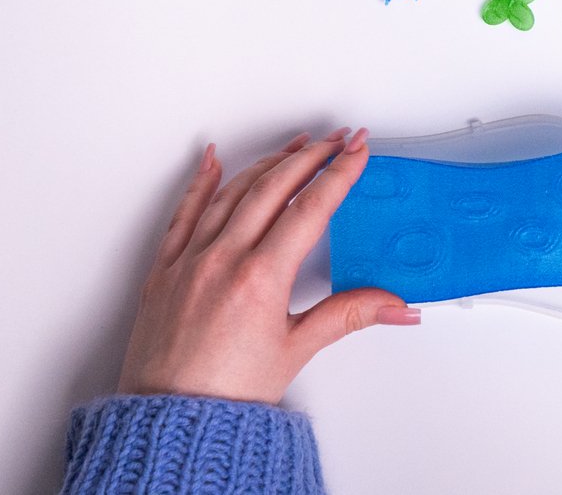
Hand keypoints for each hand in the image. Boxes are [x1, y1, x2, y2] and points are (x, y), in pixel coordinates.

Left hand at [118, 127, 417, 404]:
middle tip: (337, 138)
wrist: (170, 422)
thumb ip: (348, 315)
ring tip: (295, 146)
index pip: (310, 208)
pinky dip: (201, 182)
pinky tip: (213, 160)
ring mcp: (189, 261)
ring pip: (231, 193)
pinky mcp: (164, 270)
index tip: (357, 150)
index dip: (338, 174)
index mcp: (259, 277)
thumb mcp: (297, 350)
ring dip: (267, 163)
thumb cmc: (226, 394)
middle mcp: (222, 260)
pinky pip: (184, 213)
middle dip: (310, 156)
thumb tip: (397, 307)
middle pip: (273, 188)